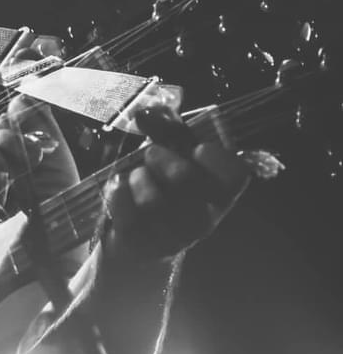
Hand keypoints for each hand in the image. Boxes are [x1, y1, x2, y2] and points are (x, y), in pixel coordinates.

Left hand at [101, 105, 249, 265]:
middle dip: (160, 157)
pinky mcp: (140, 243)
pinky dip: (117, 190)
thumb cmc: (161, 193)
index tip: (197, 149)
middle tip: (151, 155)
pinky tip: (121, 190)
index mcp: (219, 197)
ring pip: (151, 198)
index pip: (236, 174)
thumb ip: (169, 134)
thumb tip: (149, 108)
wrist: (138, 244)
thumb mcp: (173, 163)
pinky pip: (123, 206)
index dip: (215, 155)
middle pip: (183, 178)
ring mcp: (171, 237)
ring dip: (137, 177)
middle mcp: (202, 220)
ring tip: (136, 177)